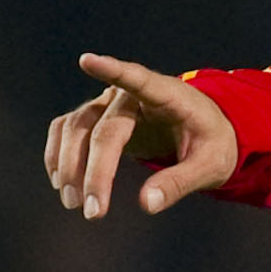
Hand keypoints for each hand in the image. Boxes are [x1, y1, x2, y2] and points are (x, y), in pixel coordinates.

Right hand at [44, 53, 236, 219]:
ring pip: (76, 128)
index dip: (112, 71)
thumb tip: (147, 204)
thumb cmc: (212, 143)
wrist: (204, 133)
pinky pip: (66, 130)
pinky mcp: (97, 117)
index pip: (139, 79)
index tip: (87, 60)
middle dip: (95, 172)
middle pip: (103, 128)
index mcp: (169, 95)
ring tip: (75, 204)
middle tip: (93, 211)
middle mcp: (131, 95)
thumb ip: (181, 182)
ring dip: (69, 166)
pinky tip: (62, 184)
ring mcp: (109, 104)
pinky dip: (58, 155)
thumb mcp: (211, 166)